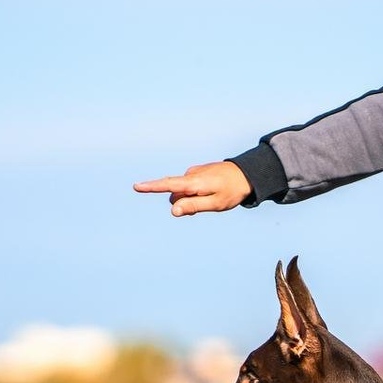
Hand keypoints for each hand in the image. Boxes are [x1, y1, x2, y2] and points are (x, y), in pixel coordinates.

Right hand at [133, 161, 252, 215]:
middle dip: (182, 203)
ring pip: (182, 192)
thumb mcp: (215, 204)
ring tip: (212, 197)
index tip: (136, 186)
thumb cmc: (232, 191)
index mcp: (195, 183)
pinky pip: (188, 187)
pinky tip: (210, 191)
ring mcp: (193, 172)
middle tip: (205, 206)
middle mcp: (191, 175)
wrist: (246, 174)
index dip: (151, 187)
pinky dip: (193, 193)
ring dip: (189, 199)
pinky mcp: (196, 172)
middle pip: (175, 194)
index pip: (168, 185)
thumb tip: (172, 210)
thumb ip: (193, 207)